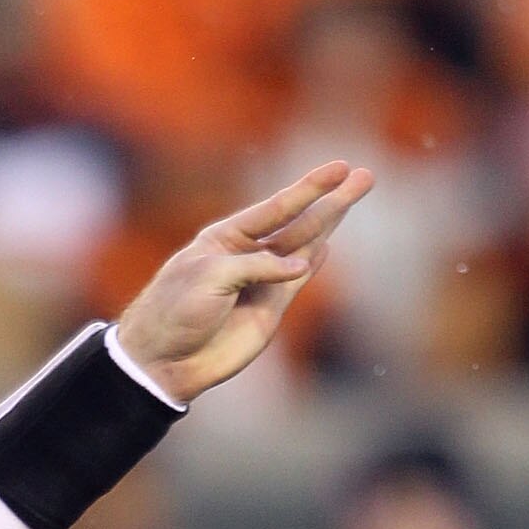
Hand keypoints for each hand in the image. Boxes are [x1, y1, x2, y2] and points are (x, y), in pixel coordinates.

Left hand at [114, 162, 373, 404]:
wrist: (163, 361)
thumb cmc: (175, 310)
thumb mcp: (211, 277)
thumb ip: (257, 266)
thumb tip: (302, 265)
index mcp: (225, 237)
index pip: (276, 207)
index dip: (310, 188)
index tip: (340, 167)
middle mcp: (246, 254)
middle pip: (298, 221)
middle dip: (332, 199)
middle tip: (366, 175)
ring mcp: (260, 283)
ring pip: (304, 246)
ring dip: (331, 223)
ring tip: (355, 196)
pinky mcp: (269, 311)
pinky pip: (297, 280)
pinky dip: (313, 262)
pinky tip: (328, 244)